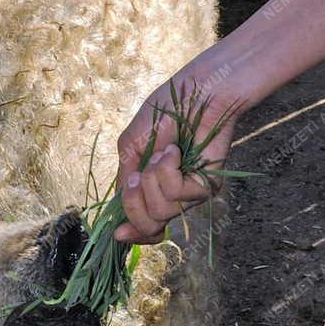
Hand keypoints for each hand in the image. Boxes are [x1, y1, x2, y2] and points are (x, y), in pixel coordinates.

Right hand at [113, 74, 241, 245]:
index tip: (117, 232)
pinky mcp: (207, 186)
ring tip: (163, 152)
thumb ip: (125, 185)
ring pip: (160, 212)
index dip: (130, 232)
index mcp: (151, 188)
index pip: (142, 225)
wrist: (193, 93)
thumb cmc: (162, 113)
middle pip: (148, 226)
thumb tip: (118, 227)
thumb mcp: (130, 149)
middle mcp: (171, 196)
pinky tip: (175, 152)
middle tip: (138, 174)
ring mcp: (190, 193)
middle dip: (134, 202)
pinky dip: (168, 170)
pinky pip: (177, 195)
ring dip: (152, 178)